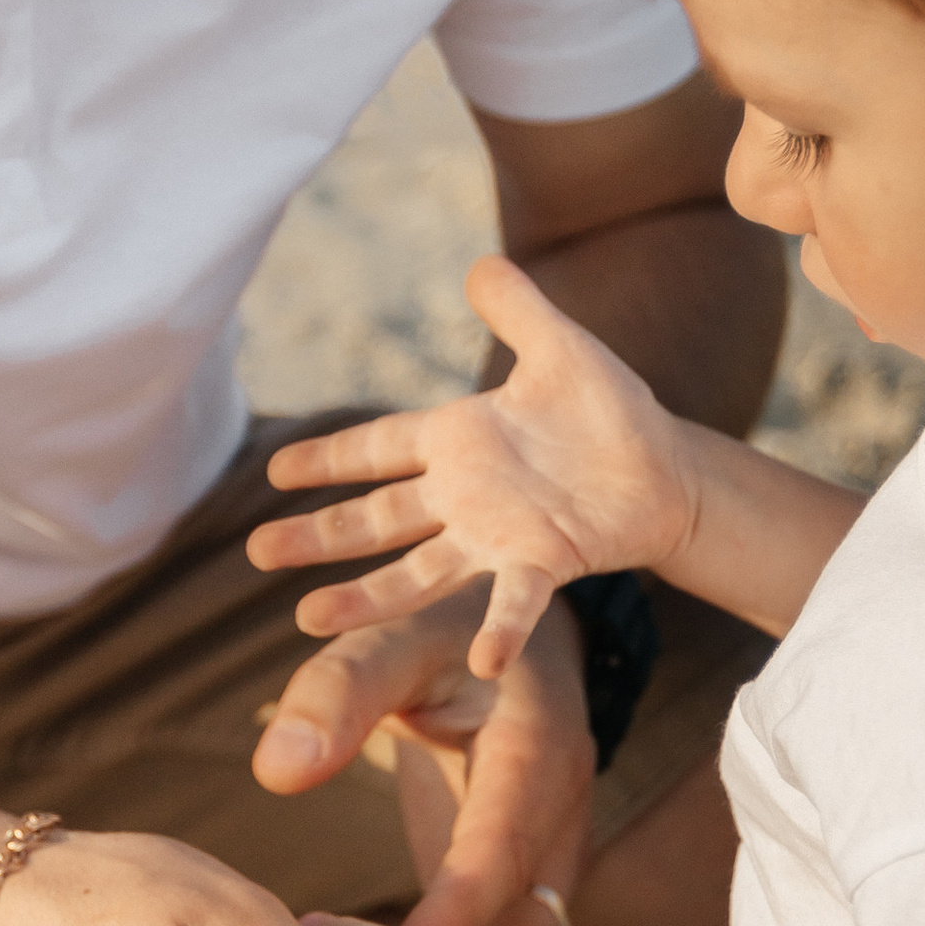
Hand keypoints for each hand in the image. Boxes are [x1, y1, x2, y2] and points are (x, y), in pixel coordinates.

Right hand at [248, 254, 697, 678]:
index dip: (326, 458)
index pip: (376, 447)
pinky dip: (498, 629)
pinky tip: (482, 662)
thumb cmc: (609, 412)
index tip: (274, 473)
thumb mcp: (561, 349)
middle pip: (374, 518)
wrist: (667, 470)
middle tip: (257, 552)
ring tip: (309, 618)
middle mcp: (462, 495)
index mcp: (457, 440)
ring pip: (416, 570)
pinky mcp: (542, 562)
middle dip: (316, 535)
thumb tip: (481, 263)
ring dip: (366, 595)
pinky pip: (514, 601)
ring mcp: (495, 536)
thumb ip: (519, 309)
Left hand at [250, 588, 590, 925]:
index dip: (458, 919)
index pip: (504, 848)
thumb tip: (277, 768)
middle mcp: (563, 817)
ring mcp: (558, 860)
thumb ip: (337, 690)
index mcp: (538, 749)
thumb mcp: (392, 636)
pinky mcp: (535, 890)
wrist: (517, 633)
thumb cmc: (440, 630)